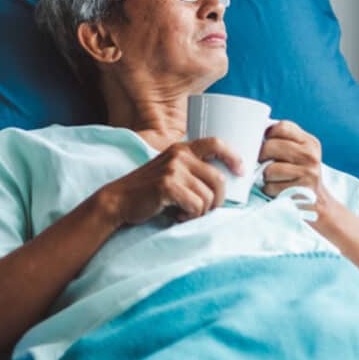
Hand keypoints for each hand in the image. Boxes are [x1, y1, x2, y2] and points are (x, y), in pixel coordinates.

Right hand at [98, 138, 243, 225]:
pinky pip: (195, 206)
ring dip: (200, 212)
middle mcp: (179, 155)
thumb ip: (191, 169)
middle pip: (218, 179)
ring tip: (185, 213)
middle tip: (203, 210)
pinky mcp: (167, 186)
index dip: (233, 156)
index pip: (216, 143)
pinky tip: (178, 216)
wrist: (118, 200)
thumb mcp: (170, 170)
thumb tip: (224, 181)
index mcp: (182, 149)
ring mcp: (173, 169)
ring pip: (208, 197)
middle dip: (216, 200)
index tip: (240, 170)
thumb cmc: (148, 190)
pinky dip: (190, 216)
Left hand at [258, 120, 326, 202]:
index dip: (269, 135)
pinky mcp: (300, 190)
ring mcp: (307, 173)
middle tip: (266, 163)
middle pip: (270, 146)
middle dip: (262, 157)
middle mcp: (310, 155)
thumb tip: (256, 133)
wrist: (318, 202)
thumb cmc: (300, 175)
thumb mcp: (300, 153)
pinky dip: (269, 190)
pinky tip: (278, 189)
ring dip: (266, 176)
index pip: (282, 127)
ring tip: (276, 179)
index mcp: (309, 142)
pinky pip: (270, 187)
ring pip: (268, 169)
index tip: (268, 144)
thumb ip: (284, 140)